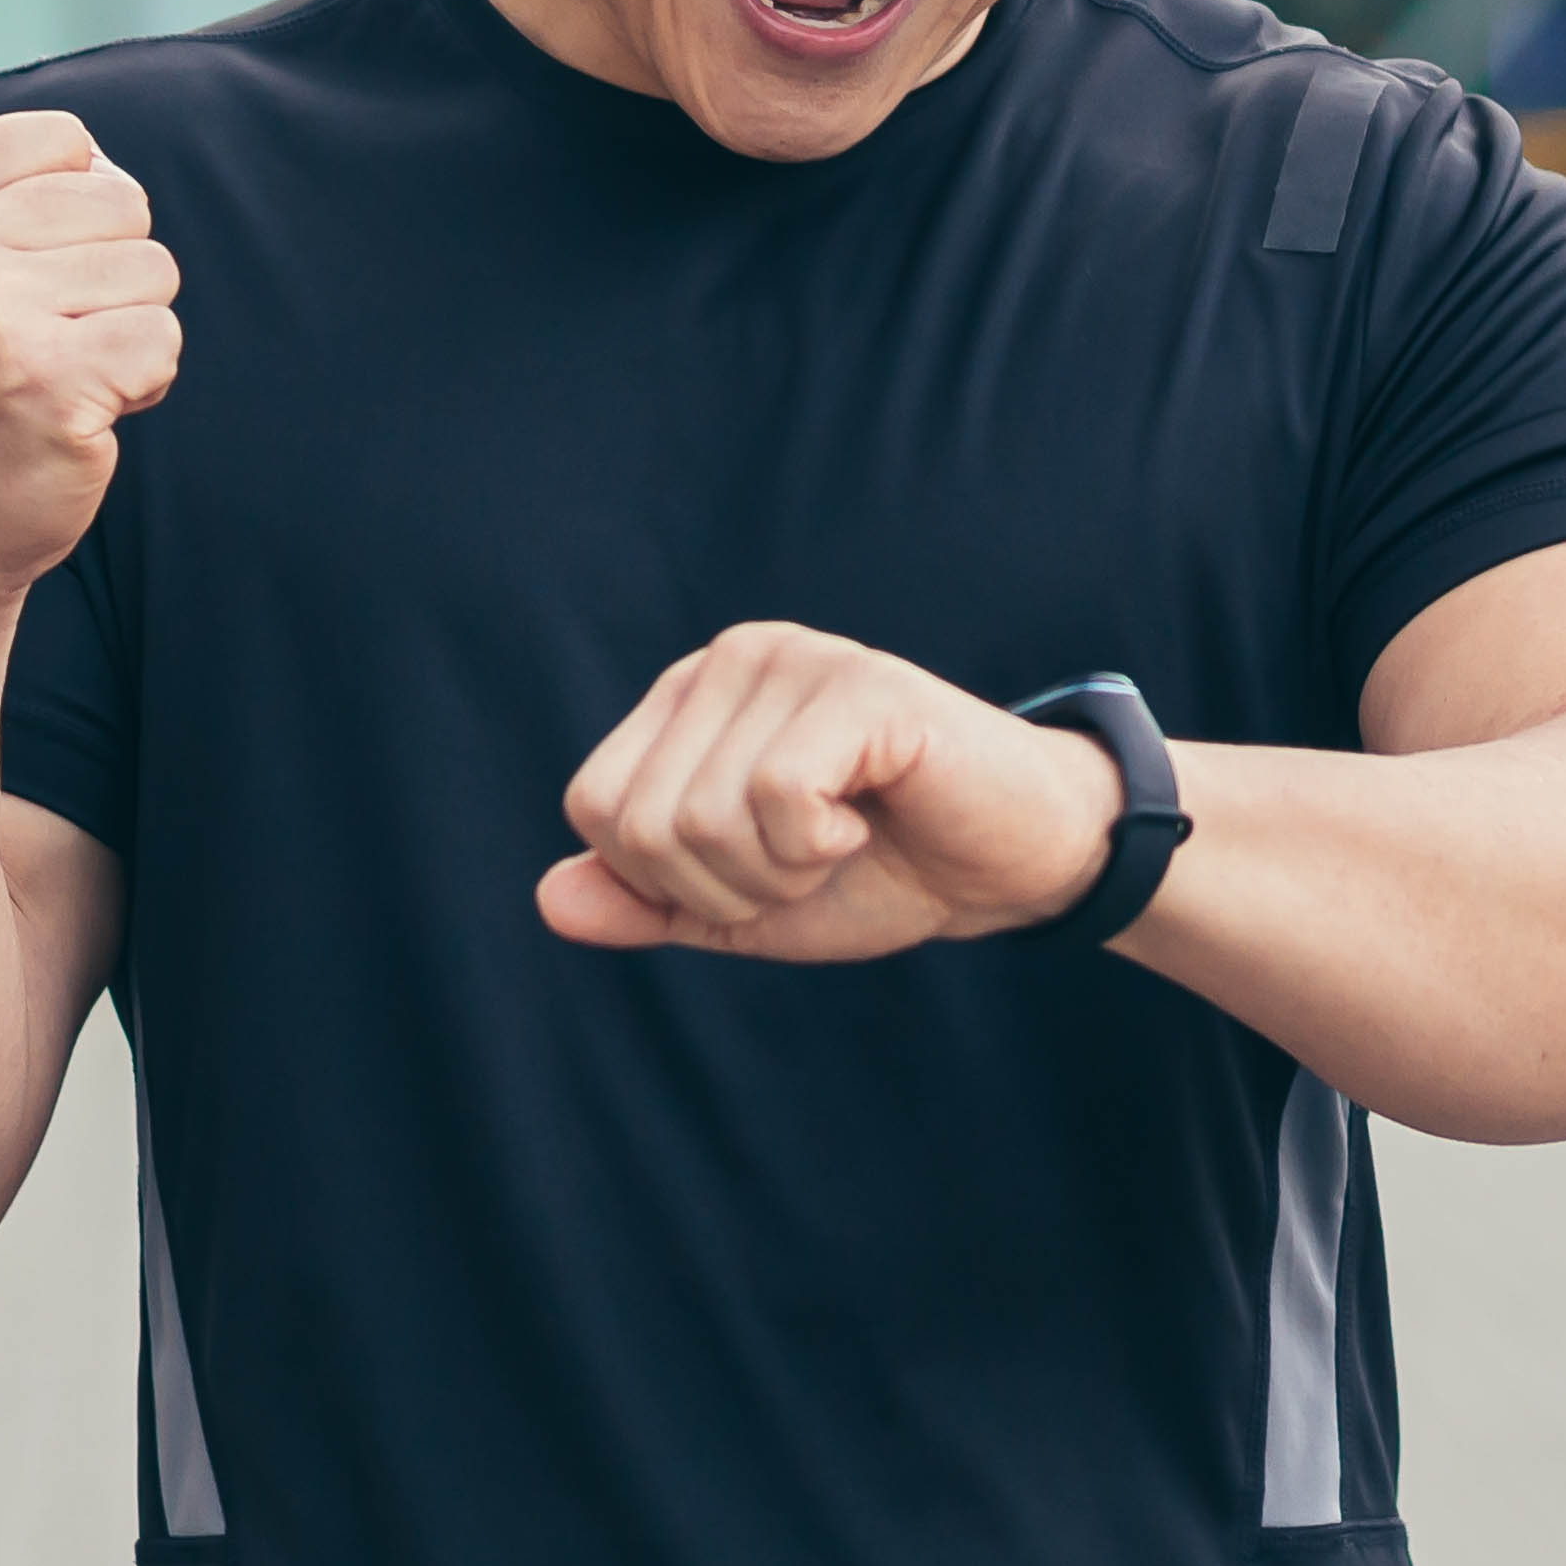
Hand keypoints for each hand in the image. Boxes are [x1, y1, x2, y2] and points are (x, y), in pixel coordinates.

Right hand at [0, 110, 181, 610]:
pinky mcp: (47, 382)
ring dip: (124, 328)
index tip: (9, 275)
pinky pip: (163, 339)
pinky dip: (142, 382)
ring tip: (52, 374)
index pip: (65, 141)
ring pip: (154, 268)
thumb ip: (2, 191)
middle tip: (35, 339)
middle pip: (121, 201)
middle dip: (106, 273)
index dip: (69, 212)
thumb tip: (110, 167)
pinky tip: (77, 412)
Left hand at [536, 624, 1121, 962]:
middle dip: (723, 886)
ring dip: (777, 872)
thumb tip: (549, 897)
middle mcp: (730, 659)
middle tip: (808, 861)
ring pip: (701, 816)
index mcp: (690, 697)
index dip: (667, 881)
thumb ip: (649, 903)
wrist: (1016, 866)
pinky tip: (868, 820)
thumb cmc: (887, 872)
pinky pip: (775, 797)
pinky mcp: (857, 685)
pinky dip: (817, 847)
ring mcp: (794, 660)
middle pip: (638, 820)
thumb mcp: (746, 906)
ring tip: (844, 839)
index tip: (759, 869)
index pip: (595, 806)